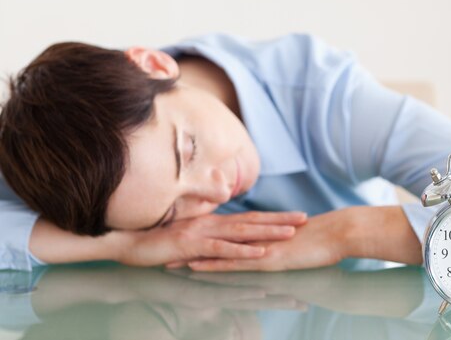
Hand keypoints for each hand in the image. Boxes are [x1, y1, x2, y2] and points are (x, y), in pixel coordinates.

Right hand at [115, 211, 307, 266]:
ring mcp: (203, 232)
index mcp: (213, 221)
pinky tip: (259, 252)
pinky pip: (222, 248)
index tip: (294, 216)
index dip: (272, 216)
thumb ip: (208, 234)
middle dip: (279, 220)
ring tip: (291, 233)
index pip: (248, 217)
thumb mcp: (188, 235)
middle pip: (252, 220)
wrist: (128, 240)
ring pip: (242, 232)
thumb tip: (225, 237)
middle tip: (304, 218)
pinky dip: (242, 250)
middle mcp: (212, 223)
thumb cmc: (158, 240)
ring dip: (268, 232)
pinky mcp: (193, 245)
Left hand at [184, 209, 349, 271]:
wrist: (340, 232)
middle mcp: (256, 237)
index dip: (206, 235)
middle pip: (216, 239)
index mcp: (262, 232)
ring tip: (169, 259)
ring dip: (194, 255)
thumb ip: (285, 241)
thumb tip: (279, 244)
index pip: (228, 232)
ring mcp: (260, 247)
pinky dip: (212, 263)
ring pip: (219, 250)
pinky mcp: (266, 259)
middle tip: (166, 245)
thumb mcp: (299, 239)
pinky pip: (234, 263)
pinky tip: (195, 266)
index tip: (185, 236)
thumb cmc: (326, 237)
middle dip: (190, 243)